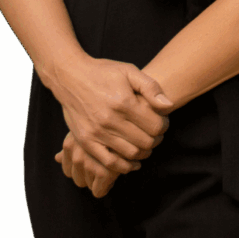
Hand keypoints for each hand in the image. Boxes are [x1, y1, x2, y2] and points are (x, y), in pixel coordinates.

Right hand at [50, 54, 172, 168]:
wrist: (70, 76)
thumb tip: (168, 106)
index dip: (164, 126)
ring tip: (145, 144)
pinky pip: (109, 163)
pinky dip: (124, 166)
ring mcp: (97, 133)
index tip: (161, 122)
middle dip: (156, 139)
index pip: (155, 126)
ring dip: (144, 153)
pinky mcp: (86, 141)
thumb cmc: (102, 72)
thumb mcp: (129, 71)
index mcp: (124, 102)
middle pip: (146, 142)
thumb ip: (151, 87)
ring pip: (131, 154)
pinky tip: (132, 162)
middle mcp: (110, 120)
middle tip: (155, 134)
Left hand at [54, 130, 134, 198]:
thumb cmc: (106, 125)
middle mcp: (76, 154)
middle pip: (78, 179)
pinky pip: (99, 190)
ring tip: (111, 167)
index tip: (93, 164)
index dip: (81, 169)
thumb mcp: (86, 130)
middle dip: (89, 176)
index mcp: (70, 144)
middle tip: (103, 167)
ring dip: (99, 180)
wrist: (129, 124)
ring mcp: (89, 164)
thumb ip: (71, 146)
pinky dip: (107, 186)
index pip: (67, 170)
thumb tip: (56, 158)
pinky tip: (116, 175)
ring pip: (89, 185)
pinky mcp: (104, 172)